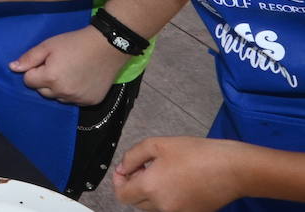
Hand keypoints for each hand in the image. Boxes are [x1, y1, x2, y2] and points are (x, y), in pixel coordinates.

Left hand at [10, 25, 131, 105]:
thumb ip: (29, 58)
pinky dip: (73, 92)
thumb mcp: (48, 45)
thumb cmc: (74, 43)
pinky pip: (74, 100)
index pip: (28, 81)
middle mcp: (62, 93)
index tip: (45, 62)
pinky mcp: (90, 102)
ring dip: (58, 88)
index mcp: (50, 78)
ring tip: (69, 72)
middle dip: (44, 80)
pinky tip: (80, 79)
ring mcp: (77, 99)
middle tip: (57, 65)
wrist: (106, 47)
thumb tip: (12, 68)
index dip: (34, 70)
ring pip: (58, 97)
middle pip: (42, 91)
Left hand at [114, 137, 251, 211]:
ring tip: (163, 173)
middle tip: (145, 168)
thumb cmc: (197, 154)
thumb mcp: (157, 145)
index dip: (119, 181)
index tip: (124, 170)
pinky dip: (167, 199)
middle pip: (136, 201)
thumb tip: (122, 168)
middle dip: (135, 185)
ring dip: (150, 193)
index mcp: (150, 187)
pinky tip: (177, 182)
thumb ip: (132, 156)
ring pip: (152, 207)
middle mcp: (162, 205)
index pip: (122, 195)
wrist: (232, 168)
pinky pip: (170, 209)